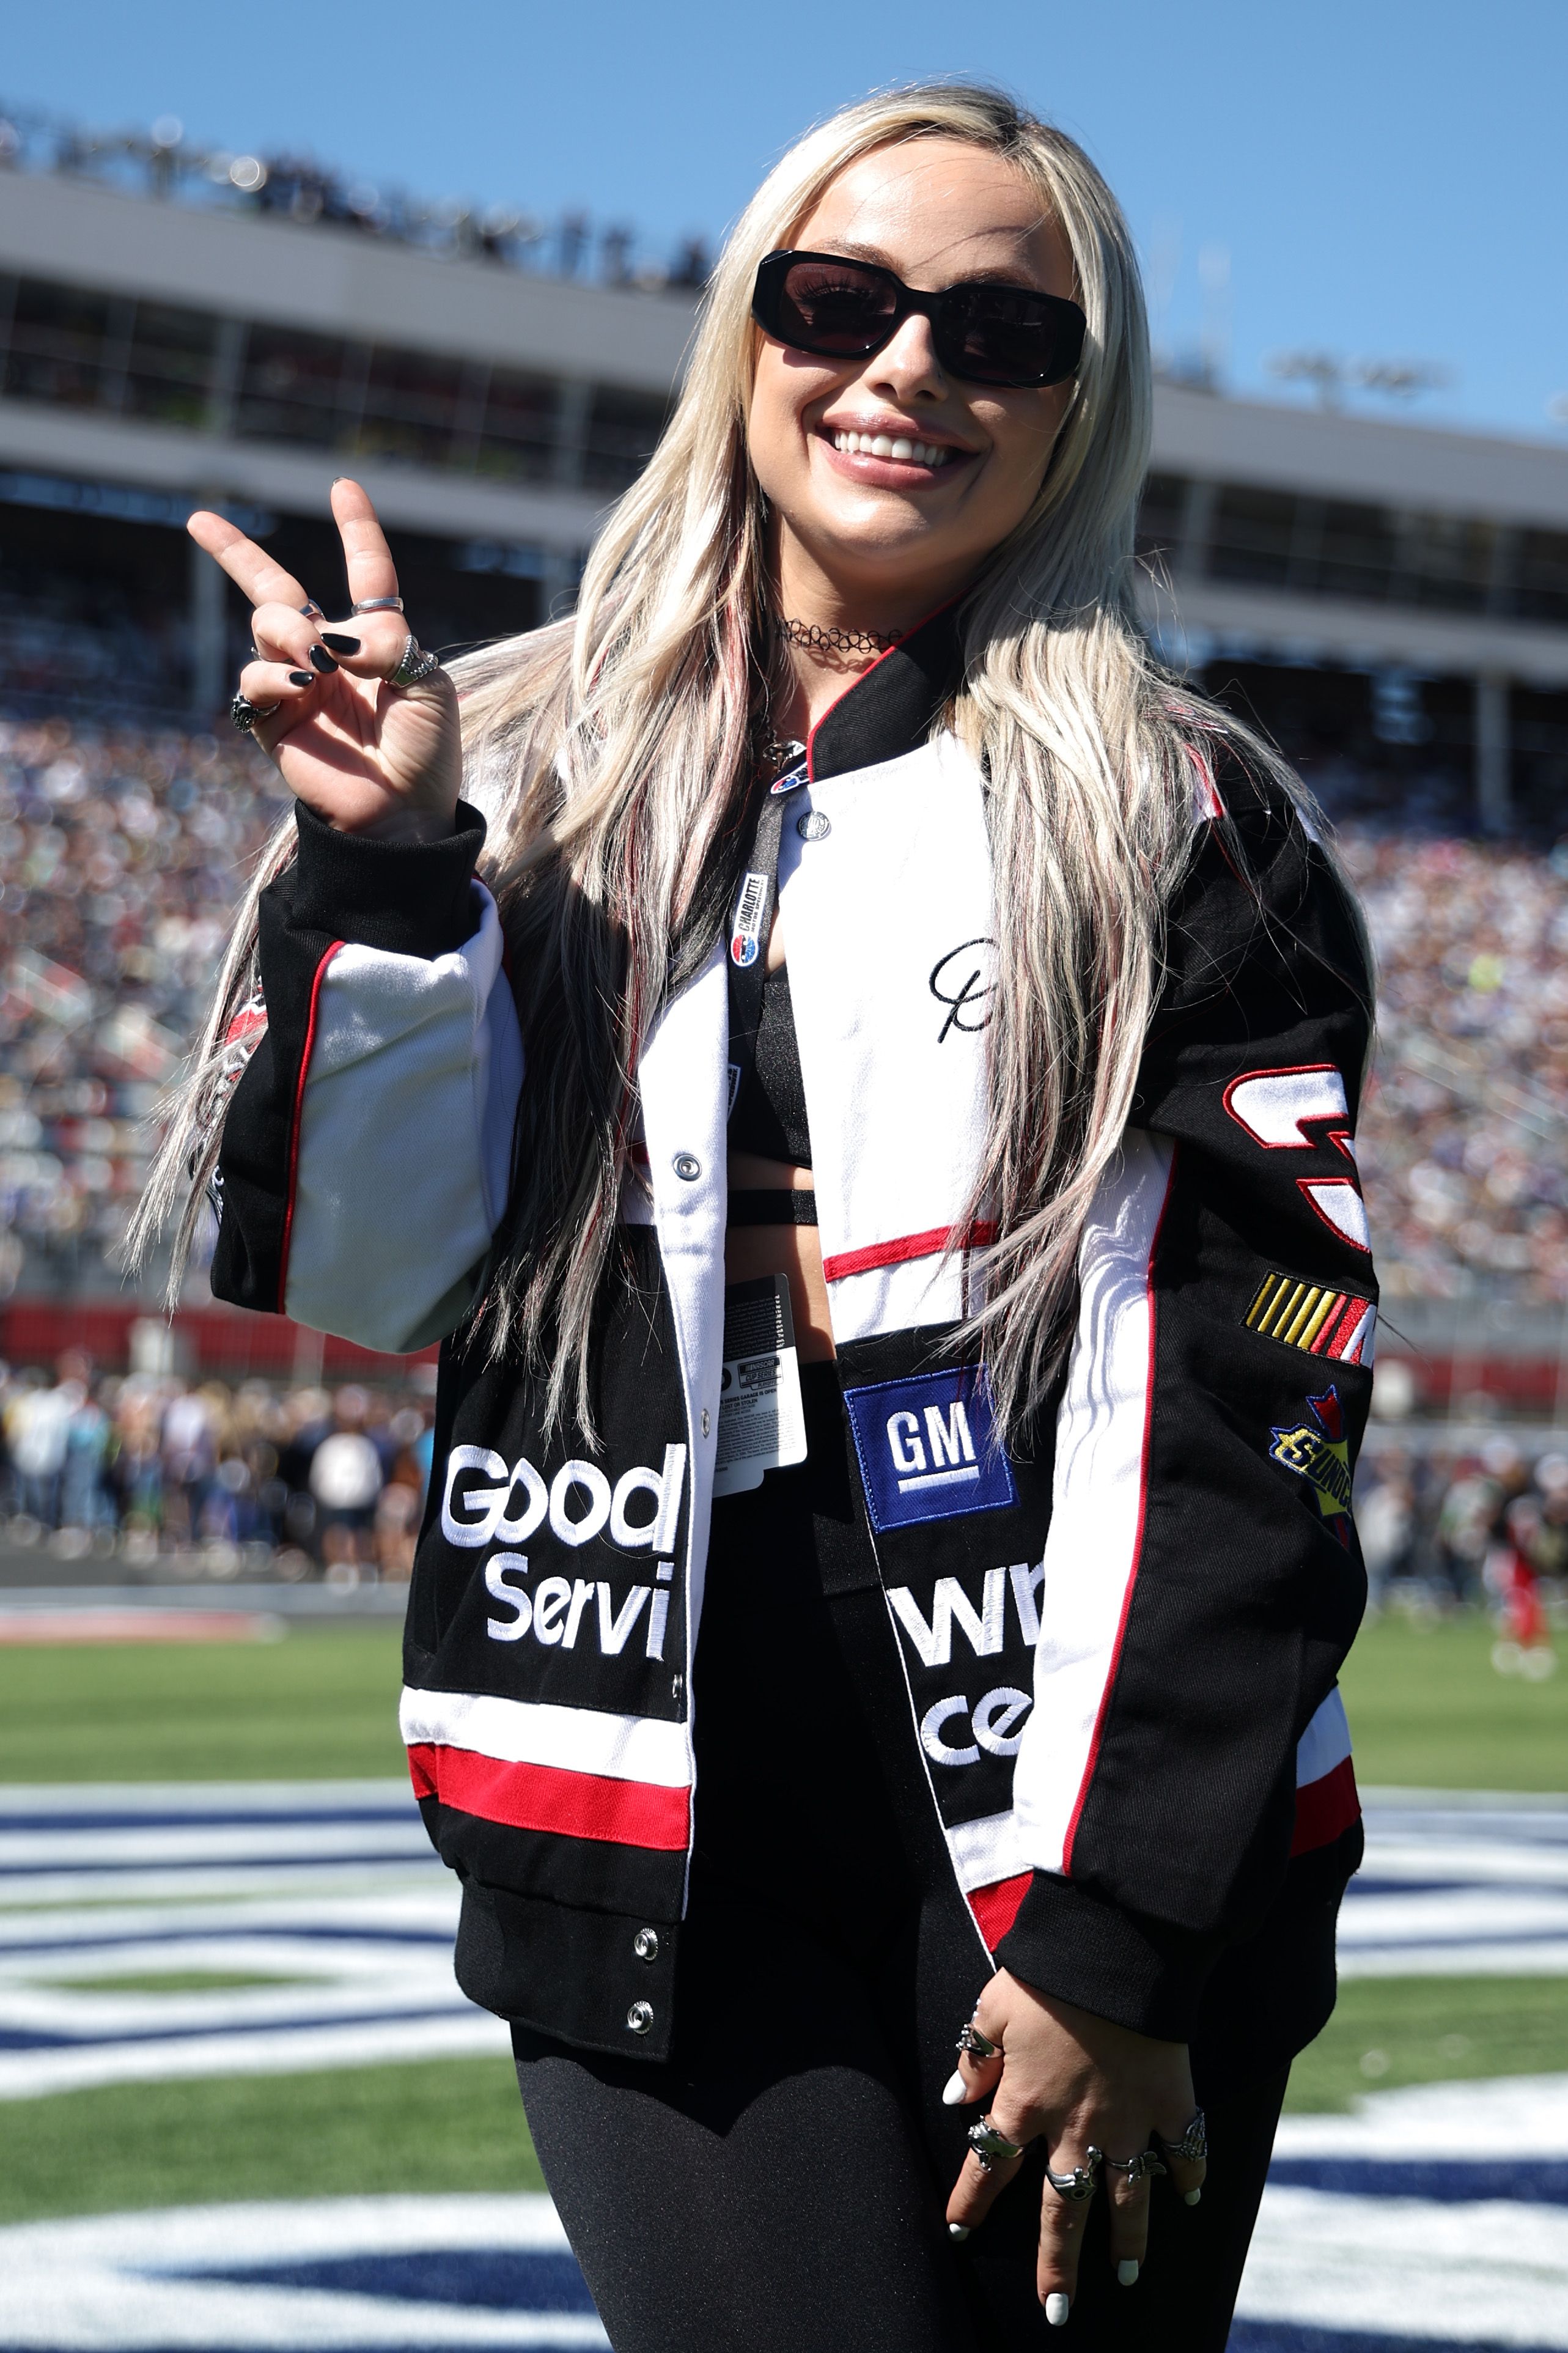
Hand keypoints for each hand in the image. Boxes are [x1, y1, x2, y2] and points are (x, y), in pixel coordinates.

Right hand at [189, 478, 461, 838]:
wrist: (402, 813)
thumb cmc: (424, 752)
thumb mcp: (429, 688)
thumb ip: (392, 646)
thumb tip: (336, 636)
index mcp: (376, 641)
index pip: (366, 575)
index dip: (357, 530)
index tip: (343, 486)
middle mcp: (329, 654)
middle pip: (275, 588)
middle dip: (234, 550)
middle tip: (200, 521)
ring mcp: (296, 683)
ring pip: (267, 621)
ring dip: (290, 629)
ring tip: (317, 663)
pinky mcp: (272, 717)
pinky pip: (255, 676)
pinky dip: (275, 673)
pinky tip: (301, 685)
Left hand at [944, 1970, 1204, 2325]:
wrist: (1115, 1952)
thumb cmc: (1047, 1974)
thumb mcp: (992, 2007)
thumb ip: (974, 2055)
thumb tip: (955, 2098)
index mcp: (1024, 2101)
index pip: (987, 2164)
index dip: (970, 2201)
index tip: (957, 2233)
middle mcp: (1075, 2126)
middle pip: (1063, 2210)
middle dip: (1057, 2265)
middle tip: (1056, 2312)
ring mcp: (1128, 2120)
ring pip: (1126, 2197)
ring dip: (1127, 2240)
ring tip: (1125, 2276)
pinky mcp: (1170, 2101)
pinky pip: (1184, 2149)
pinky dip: (1190, 2175)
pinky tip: (1191, 2199)